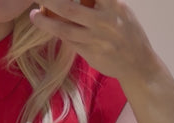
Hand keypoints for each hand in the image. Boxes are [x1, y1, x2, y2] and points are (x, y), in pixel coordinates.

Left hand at [29, 0, 160, 84]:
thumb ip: (102, 2)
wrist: (139, 65)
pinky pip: (70, 42)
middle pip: (69, 8)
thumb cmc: (128, 34)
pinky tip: (48, 26)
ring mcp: (98, 40)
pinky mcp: (92, 55)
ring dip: (46, 22)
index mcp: (114, 6)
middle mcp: (105, 22)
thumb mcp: (121, 11)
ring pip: (65, 29)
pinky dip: (57, 33)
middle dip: (49, 0)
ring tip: (34, 15)